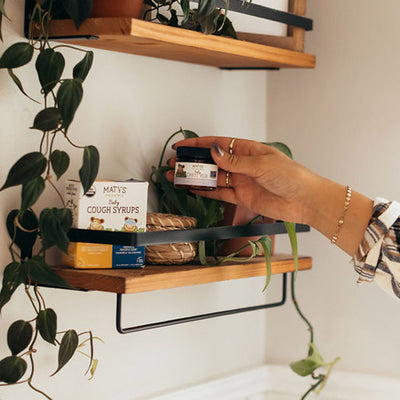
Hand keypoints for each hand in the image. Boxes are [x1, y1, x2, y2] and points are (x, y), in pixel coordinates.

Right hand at [166, 136, 316, 223]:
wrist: (304, 200)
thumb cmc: (290, 176)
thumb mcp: (260, 164)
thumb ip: (235, 161)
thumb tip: (214, 151)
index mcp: (248, 150)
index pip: (218, 144)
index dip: (199, 144)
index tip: (181, 145)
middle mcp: (242, 165)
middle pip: (212, 162)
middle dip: (193, 162)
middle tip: (175, 163)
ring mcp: (241, 181)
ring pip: (213, 178)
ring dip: (196, 178)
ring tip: (178, 177)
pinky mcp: (242, 198)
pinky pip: (220, 194)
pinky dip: (207, 192)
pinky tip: (194, 189)